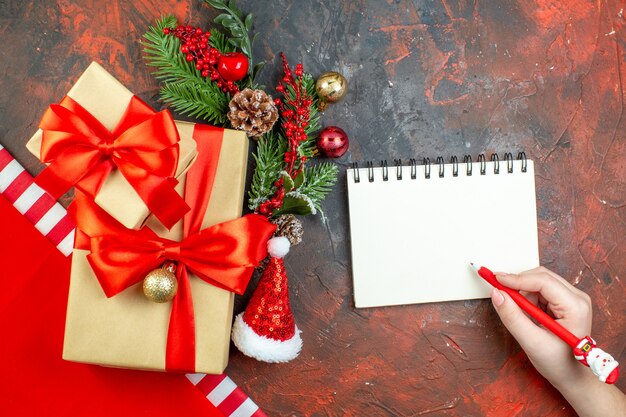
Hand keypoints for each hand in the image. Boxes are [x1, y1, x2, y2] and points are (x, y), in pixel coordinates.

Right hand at [490, 266, 591, 387]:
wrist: (573, 376)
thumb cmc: (559, 364)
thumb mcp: (532, 342)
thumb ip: (512, 317)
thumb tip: (497, 294)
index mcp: (575, 307)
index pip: (542, 281)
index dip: (516, 279)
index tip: (495, 279)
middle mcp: (577, 298)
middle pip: (541, 277)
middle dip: (519, 285)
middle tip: (501, 295)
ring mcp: (573, 298)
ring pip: (539, 282)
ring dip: (524, 294)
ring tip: (525, 318)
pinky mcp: (566, 301)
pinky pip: (541, 290)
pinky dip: (529, 299)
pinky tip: (531, 316)